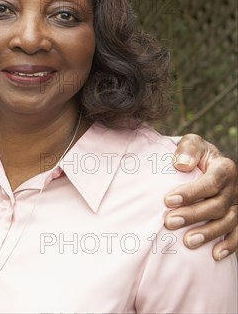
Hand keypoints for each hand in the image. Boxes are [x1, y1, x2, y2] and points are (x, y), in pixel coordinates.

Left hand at [163, 134, 237, 260]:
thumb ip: (188, 149)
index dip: (190, 193)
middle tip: (169, 222)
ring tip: (187, 241)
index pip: (211, 182)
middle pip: (217, 205)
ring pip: (227, 222)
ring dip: (208, 233)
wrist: (207, 164)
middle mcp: (234, 188)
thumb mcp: (192, 143)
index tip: (168, 200)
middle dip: (193, 215)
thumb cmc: (194, 154)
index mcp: (224, 168)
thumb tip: (181, 165)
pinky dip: (229, 246)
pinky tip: (215, 255)